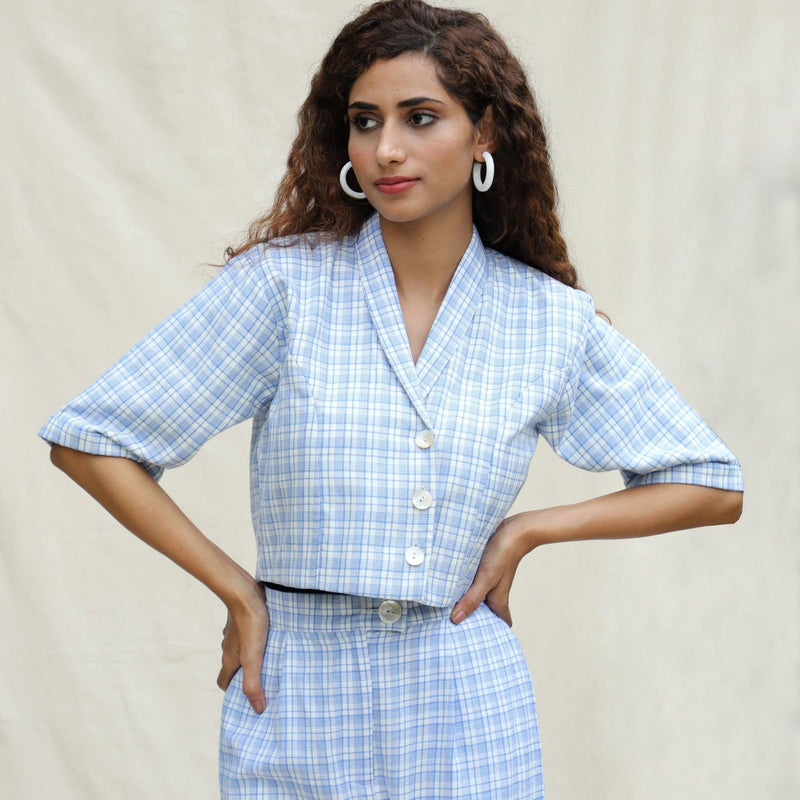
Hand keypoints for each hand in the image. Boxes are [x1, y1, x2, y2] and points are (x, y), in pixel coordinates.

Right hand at [217, 582, 268, 713]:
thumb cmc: (250, 624)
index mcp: (229, 659)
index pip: (223, 682)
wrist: (244, 592)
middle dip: (245, 676)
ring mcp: (235, 633)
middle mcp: (229, 647)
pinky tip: (270, 638)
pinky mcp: (243, 620)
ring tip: (271, 659)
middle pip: (233, 667)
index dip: (233, 692)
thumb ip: (254, 683)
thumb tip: (258, 709)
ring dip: (251, 657)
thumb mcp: (253, 657)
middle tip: (264, 680)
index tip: (247, 698)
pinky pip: (247, 635)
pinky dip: (256, 640)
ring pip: (240, 650)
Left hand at [450, 514, 530, 626]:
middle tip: (449, 629)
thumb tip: (455, 620)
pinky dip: (462, 586)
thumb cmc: (502, 555)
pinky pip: (471, 583)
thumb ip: (471, 599)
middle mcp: (494, 593)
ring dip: (463, 601)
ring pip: (475, 597)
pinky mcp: (482, 569)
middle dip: (470, 620)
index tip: (473, 643)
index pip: (499, 625)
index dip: (489, 635)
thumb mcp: (485, 579)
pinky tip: (448, 585)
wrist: (514, 529)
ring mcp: (488, 581)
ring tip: (443, 610)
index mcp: (498, 601)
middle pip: (483, 613)